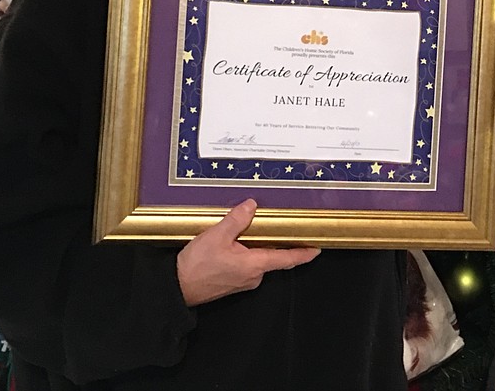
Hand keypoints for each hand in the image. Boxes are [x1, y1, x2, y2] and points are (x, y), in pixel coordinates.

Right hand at [176, 199, 319, 305]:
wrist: (177, 288)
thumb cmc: (196, 266)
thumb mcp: (216, 236)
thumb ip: (236, 220)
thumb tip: (251, 206)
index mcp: (254, 265)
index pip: (287, 259)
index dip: (304, 254)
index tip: (317, 249)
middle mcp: (253, 276)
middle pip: (273, 257)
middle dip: (276, 242)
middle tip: (279, 225)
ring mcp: (243, 281)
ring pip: (259, 260)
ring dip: (258, 247)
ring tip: (250, 230)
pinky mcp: (234, 282)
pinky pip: (247, 265)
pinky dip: (247, 253)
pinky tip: (236, 243)